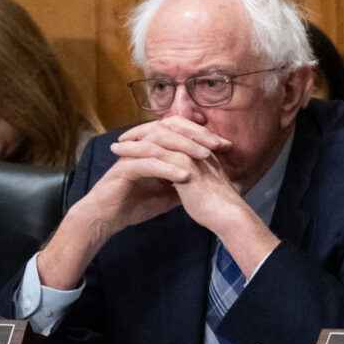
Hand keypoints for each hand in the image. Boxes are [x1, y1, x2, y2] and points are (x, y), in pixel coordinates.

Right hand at [37, 117, 231, 289]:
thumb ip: (184, 182)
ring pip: (159, 143)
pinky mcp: (122, 170)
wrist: (107, 219)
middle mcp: (141, 146)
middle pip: (170, 129)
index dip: (201, 135)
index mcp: (152, 148)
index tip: (225, 145)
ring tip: (205, 157)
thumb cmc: (134, 203)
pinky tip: (183, 176)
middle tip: (218, 145)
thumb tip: (208, 180)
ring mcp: (131, 156)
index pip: (179, 131)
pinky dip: (166, 169)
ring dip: (184, 149)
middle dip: (196, 136)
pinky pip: (146, 164)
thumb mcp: (167, 193)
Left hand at [113, 116, 279, 277]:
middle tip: (124, 137)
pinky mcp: (184, 163)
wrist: (227, 216)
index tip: (141, 138)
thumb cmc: (218, 205)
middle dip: (143, 129)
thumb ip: (196, 177)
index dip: (158, 132)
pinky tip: (120, 155)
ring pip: (158, 136)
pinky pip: (154, 151)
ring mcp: (191, 153)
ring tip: (116, 146)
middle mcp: (197, 147)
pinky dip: (134, 151)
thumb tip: (185, 181)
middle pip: (167, 127)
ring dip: (134, 138)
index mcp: (203, 150)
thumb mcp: (205, 185)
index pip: (178, 131)